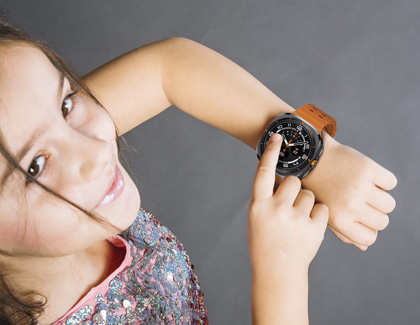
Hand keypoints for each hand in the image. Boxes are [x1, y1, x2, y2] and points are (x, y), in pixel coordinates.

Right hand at [248, 133, 328, 274]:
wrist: (277, 270)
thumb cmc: (265, 240)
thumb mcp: (258, 217)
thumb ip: (268, 197)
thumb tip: (286, 178)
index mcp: (258, 204)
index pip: (263, 172)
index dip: (270, 153)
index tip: (276, 136)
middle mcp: (275, 209)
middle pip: (294, 182)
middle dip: (295, 190)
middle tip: (290, 207)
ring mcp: (294, 219)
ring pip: (310, 195)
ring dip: (307, 204)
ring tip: (298, 222)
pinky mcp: (313, 228)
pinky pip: (322, 208)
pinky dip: (318, 215)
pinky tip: (308, 228)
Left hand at [300, 132, 397, 249]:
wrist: (308, 159)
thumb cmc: (316, 188)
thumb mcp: (323, 214)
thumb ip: (343, 232)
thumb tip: (364, 246)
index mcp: (340, 220)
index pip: (370, 237)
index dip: (367, 228)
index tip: (359, 217)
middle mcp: (351, 206)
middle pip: (382, 222)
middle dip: (374, 213)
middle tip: (360, 201)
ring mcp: (360, 187)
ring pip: (389, 204)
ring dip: (380, 197)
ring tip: (364, 189)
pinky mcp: (368, 169)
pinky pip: (390, 183)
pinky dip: (383, 181)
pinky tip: (367, 177)